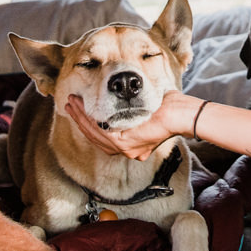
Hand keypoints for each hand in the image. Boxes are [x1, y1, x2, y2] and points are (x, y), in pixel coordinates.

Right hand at [61, 92, 192, 162]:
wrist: (180, 113)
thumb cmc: (168, 107)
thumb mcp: (145, 108)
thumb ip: (130, 110)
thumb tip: (118, 99)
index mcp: (134, 146)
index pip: (105, 137)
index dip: (89, 124)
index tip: (79, 109)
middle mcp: (130, 151)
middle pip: (97, 137)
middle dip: (80, 119)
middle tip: (70, 105)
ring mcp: (127, 149)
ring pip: (96, 134)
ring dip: (81, 118)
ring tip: (72, 104)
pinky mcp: (126, 144)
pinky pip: (100, 132)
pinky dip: (89, 120)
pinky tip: (82, 108)